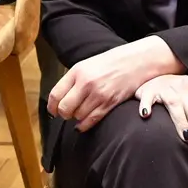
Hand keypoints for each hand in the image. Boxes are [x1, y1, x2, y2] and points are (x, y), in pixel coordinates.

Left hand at [49, 36, 178, 130]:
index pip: (55, 94)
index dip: (52, 107)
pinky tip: (82, 125)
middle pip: (65, 108)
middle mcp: (86, 83)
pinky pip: (91, 120)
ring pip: (78, 116)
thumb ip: (72, 80)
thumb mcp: (86, 65)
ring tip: (79, 113)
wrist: (135, 62)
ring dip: (76, 118)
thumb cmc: (109, 64)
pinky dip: (84, 125)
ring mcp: (98, 94)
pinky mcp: (109, 103)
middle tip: (66, 114)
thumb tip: (58, 99)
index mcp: (77, 71)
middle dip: (64, 114)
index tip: (53, 111)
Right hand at [135, 74, 187, 148]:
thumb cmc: (180, 93)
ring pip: (176, 107)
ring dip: (182, 125)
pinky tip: (146, 116)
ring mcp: (166, 86)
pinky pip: (148, 98)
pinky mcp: (149, 89)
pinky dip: (147, 106)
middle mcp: (184, 84)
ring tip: (186, 141)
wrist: (156, 76)